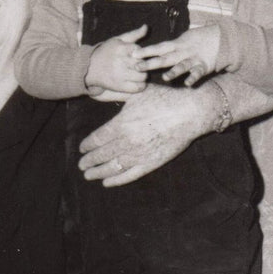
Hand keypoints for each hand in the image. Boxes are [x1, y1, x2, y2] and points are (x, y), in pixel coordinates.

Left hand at [78, 82, 215, 184]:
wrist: (190, 112)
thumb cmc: (165, 99)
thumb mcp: (137, 93)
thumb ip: (115, 94)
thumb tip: (96, 91)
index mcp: (121, 124)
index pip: (97, 139)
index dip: (87, 145)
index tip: (82, 149)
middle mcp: (127, 141)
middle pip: (101, 154)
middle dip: (89, 161)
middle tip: (82, 164)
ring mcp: (139, 154)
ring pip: (112, 167)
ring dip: (98, 172)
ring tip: (89, 174)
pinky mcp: (151, 163)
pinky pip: (129, 175)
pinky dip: (116, 180)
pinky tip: (107, 182)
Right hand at [85, 25, 148, 96]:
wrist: (88, 68)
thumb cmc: (106, 52)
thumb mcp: (118, 40)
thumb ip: (134, 34)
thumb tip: (146, 27)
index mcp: (121, 49)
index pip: (141, 51)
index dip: (140, 54)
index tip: (135, 55)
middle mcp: (121, 62)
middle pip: (143, 64)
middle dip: (142, 64)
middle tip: (137, 65)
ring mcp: (120, 75)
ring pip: (143, 76)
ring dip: (142, 75)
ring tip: (136, 73)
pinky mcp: (119, 86)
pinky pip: (138, 87)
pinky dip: (140, 85)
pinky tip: (135, 81)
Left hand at [137, 25, 220, 85]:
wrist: (220, 37)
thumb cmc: (197, 40)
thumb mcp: (181, 40)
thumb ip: (169, 47)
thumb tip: (152, 51)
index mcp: (176, 45)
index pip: (158, 48)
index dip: (146, 51)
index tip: (132, 54)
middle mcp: (183, 52)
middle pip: (165, 58)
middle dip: (151, 63)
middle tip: (137, 67)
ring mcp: (193, 59)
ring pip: (182, 65)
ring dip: (174, 71)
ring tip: (165, 78)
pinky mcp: (204, 65)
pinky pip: (198, 73)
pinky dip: (193, 78)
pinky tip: (188, 84)